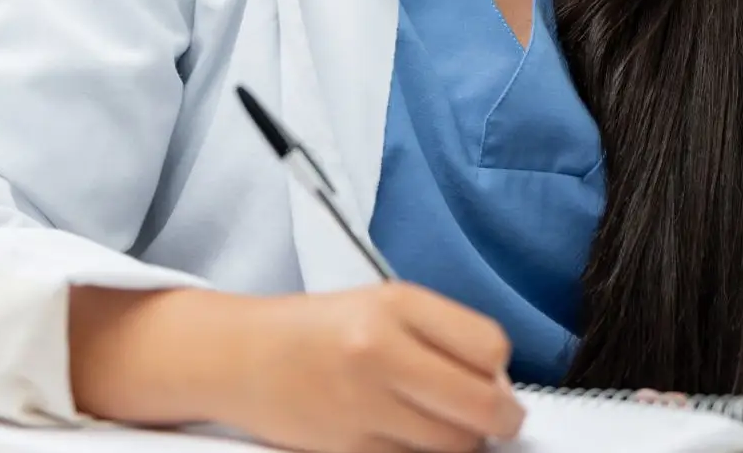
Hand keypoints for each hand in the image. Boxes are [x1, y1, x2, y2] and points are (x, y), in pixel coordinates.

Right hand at [71, 284, 520, 452]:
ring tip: (434, 421)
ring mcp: (363, 405)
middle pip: (483, 407)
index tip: (489, 376)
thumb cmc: (318, 329)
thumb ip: (444, 335)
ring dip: (459, 441)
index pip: (490, 348)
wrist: (242, 357)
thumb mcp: (382, 306)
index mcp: (395, 305)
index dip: (498, 370)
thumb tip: (501, 387)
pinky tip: (401, 435)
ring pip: (455, 446)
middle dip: (499, 419)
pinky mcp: (349, 449)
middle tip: (495, 418)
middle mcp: (379, 351)